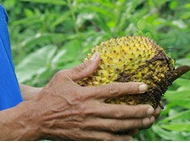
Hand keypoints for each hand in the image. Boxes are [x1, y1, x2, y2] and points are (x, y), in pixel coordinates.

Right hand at [27, 52, 156, 139]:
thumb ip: (83, 69)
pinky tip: (132, 137)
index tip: (145, 86)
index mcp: (85, 94)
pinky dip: (121, 140)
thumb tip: (98, 56)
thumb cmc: (50, 95)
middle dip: (138, 111)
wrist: (36, 119)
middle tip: (153, 108)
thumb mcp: (63, 77)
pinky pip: (107, 141)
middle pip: (119, 112)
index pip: (112, 91)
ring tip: (148, 121)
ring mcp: (88, 127)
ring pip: (116, 128)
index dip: (130, 88)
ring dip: (134, 125)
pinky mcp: (85, 138)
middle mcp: (89, 111)